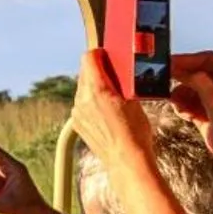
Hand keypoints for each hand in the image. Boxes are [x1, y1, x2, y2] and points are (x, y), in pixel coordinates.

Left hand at [71, 50, 155, 171]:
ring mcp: (77, 112)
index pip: (89, 58)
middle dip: (98, 70)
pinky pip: (82, 104)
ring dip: (94, 86)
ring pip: (82, 89)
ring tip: (112, 93)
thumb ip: (121, 81)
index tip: (108, 54)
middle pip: (85, 73)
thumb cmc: (135, 131)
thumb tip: (118, 69)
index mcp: (97, 89)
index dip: (100, 54)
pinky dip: (91, 101)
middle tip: (113, 72)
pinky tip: (106, 109)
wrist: (126, 159)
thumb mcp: (134, 99)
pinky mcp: (77, 123)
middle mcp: (82, 99)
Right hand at [171, 51, 212, 167]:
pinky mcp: (203, 117)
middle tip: (163, 83)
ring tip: (178, 105)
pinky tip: (183, 115)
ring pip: (187, 91)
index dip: (187, 59)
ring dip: (178, 95)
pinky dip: (180, 107)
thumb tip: (180, 69)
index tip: (169, 65)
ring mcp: (210, 103)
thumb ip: (198, 81)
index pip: (205, 60)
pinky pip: (186, 106)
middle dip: (179, 77)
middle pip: (193, 74)